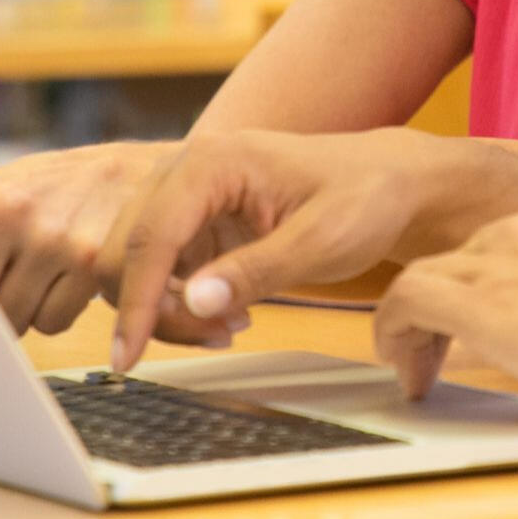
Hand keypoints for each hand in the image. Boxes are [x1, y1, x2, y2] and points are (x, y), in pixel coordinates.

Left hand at [0, 140, 179, 335]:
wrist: (142, 174)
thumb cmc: (56, 192)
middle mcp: (6, 210)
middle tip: (12, 274)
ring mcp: (50, 236)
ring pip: (11, 320)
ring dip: (25, 309)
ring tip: (45, 270)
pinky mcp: (90, 262)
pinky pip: (50, 323)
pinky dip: (59, 310)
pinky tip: (72, 276)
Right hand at [101, 126, 449, 370]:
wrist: (387, 184)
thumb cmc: (364, 199)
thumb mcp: (322, 240)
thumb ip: (257, 270)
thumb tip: (194, 302)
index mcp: (213, 161)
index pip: (150, 235)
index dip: (135, 301)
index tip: (130, 357)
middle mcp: (186, 170)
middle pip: (129, 251)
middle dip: (155, 310)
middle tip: (217, 339)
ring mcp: (186, 196)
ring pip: (138, 266)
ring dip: (169, 311)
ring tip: (234, 327)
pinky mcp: (194, 222)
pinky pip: (161, 272)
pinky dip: (183, 304)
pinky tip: (233, 314)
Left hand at [372, 200, 517, 418]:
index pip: (491, 247)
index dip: (474, 291)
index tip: (473, 332)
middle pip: (450, 262)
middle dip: (437, 314)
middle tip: (433, 362)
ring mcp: (499, 261)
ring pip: (418, 279)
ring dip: (410, 330)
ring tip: (417, 374)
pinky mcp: (482, 303)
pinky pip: (405, 302)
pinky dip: (394, 337)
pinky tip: (411, 377)